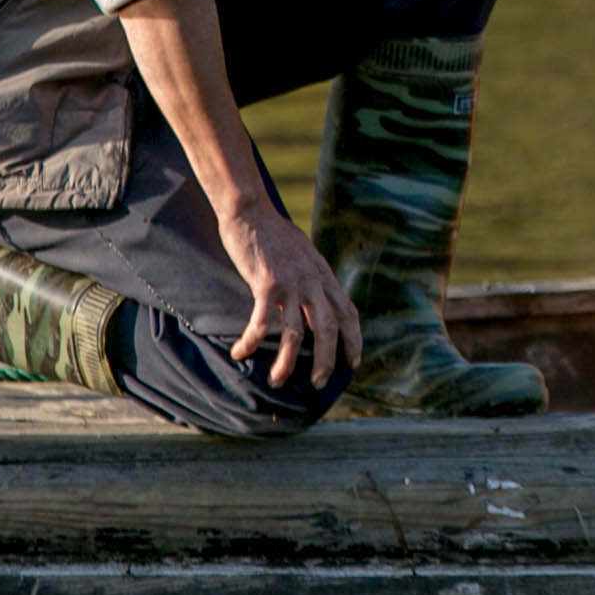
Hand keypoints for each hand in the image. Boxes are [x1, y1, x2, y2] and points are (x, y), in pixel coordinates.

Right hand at [218, 199, 362, 390]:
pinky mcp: (266, 283)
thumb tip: (316, 296)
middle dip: (327, 359)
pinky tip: (240, 353)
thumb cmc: (273, 233)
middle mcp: (312, 280)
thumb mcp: (304, 253)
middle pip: (329, 327)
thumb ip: (312, 275)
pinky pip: (261, 322)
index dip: (353, 340)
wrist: (251, 211)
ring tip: (277, 381)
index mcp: (322, 275)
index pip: (348, 311)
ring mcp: (291, 282)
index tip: (353, 363)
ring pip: (295, 333)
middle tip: (319, 383)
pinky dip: (251, 341)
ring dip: (288, 361)